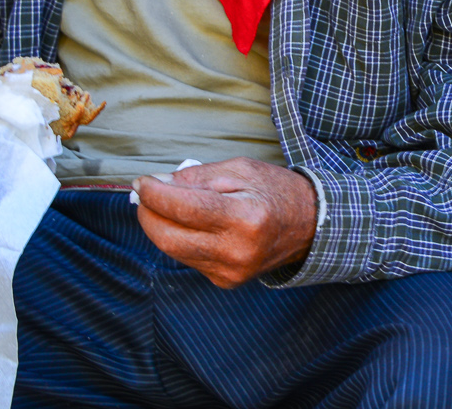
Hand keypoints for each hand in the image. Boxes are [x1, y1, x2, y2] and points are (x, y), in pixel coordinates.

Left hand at [134, 158, 317, 287]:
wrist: (310, 226)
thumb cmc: (276, 191)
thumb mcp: (241, 170)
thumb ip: (197, 177)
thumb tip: (157, 184)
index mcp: (245, 218)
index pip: (184, 208)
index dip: (154, 194)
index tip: (141, 181)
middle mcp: (236, 251)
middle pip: (168, 238)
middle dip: (147, 215)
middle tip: (144, 195)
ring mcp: (230, 271)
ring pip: (174, 251)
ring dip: (159, 227)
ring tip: (163, 205)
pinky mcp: (225, 281)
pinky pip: (189, 259)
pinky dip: (180, 239)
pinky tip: (189, 224)